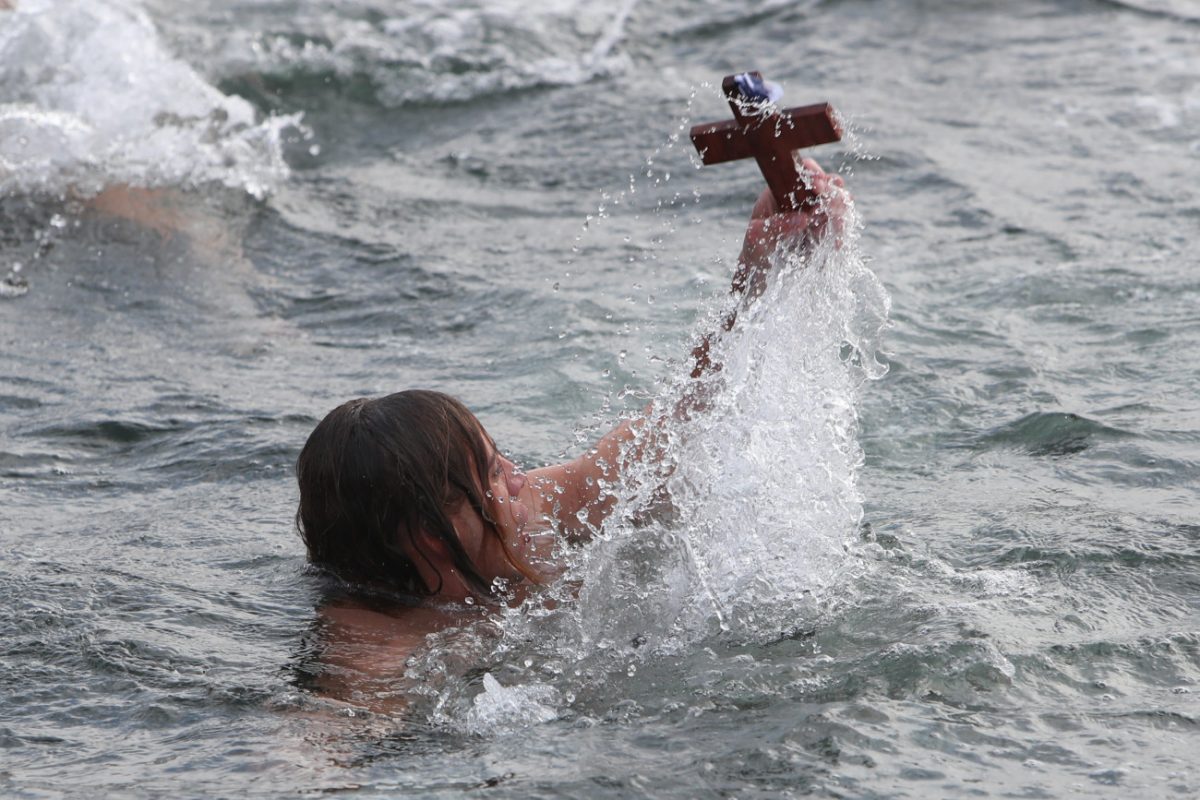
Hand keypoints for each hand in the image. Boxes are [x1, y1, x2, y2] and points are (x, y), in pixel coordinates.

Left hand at [734, 158, 847, 295]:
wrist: (762, 272)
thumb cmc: (755, 248)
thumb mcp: (757, 236)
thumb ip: (777, 226)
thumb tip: (803, 219)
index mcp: (784, 191)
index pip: (804, 174)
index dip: (814, 174)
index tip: (816, 185)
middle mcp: (805, 200)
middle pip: (830, 186)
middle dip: (832, 195)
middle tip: (827, 209)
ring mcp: (819, 215)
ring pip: (842, 206)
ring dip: (840, 215)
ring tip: (833, 229)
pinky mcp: (828, 233)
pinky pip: (842, 228)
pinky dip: (841, 234)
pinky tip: (835, 244)